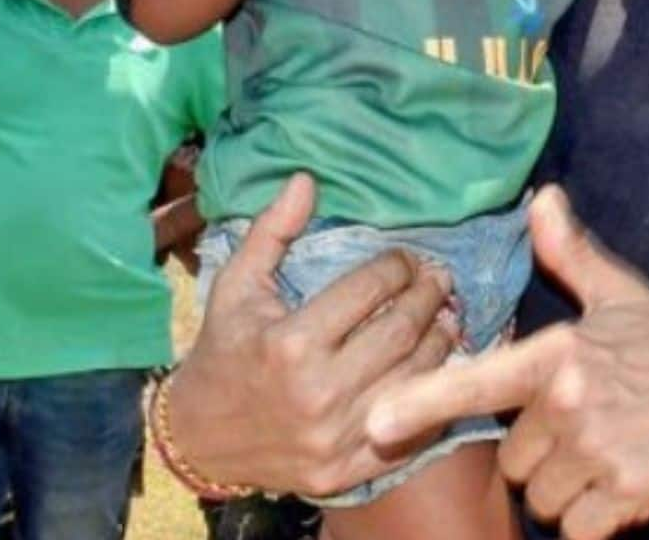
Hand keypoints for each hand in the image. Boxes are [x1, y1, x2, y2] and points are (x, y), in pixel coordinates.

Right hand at [164, 173, 459, 496]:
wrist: (201, 438)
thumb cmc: (223, 350)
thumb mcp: (236, 286)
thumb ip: (272, 232)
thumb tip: (306, 179)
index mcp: (290, 343)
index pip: (371, 290)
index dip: (398, 267)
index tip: (406, 259)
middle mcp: (318, 392)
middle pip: (402, 331)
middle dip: (429, 297)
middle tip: (440, 278)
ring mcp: (336, 436)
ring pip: (415, 377)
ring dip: (440, 340)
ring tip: (446, 315)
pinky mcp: (348, 469)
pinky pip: (410, 430)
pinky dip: (430, 395)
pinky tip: (437, 367)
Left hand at [370, 186, 648, 539]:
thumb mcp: (623, 296)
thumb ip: (571, 254)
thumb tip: (541, 198)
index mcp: (561, 352)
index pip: (478, 382)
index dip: (421, 404)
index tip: (374, 423)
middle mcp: (572, 403)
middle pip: (511, 456)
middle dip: (539, 452)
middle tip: (589, 428)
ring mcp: (597, 453)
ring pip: (538, 496)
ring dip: (564, 489)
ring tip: (610, 454)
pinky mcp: (623, 499)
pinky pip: (573, 528)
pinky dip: (591, 521)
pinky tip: (623, 487)